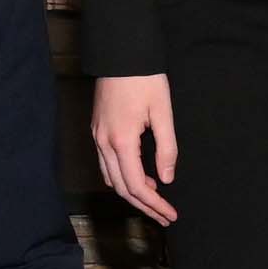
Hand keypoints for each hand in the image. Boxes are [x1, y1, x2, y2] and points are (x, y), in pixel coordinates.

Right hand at [90, 73, 177, 223]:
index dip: (154, 204)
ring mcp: (97, 136)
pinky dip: (122, 176)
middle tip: (165, 216)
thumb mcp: (163, 113)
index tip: (170, 214)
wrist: (120, 52)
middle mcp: (103, 143)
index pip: (136, 185)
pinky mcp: (97, 129)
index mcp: (121, 141)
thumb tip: (166, 179)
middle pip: (121, 188)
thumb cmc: (145, 78)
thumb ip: (166, 149)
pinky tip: (141, 174)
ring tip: (156, 198)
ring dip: (131, 192)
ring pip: (110, 178)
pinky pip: (106, 164)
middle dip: (144, 206)